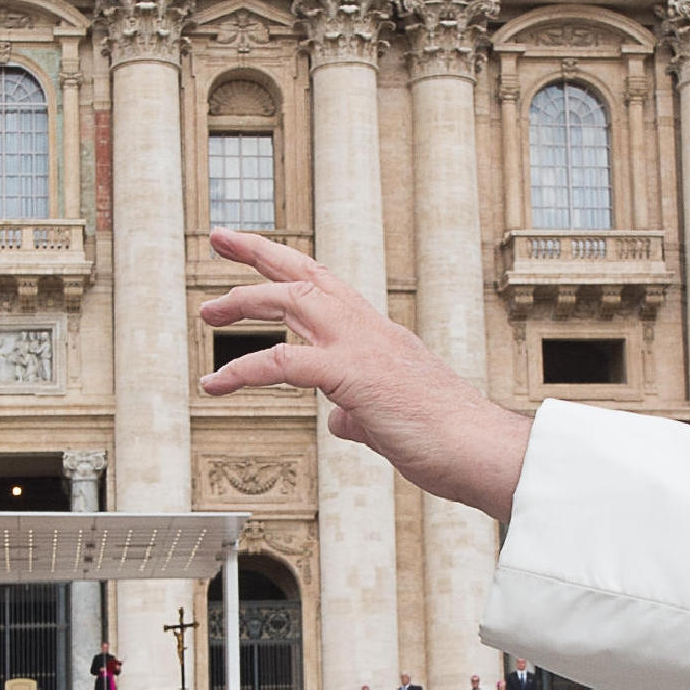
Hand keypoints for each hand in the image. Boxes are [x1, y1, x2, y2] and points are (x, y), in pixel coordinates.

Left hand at [195, 230, 534, 520]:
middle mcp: (368, 330)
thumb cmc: (445, 440)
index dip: (285, 264)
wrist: (482, 451)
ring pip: (293, 302)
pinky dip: (243, 369)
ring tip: (207, 312)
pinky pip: (285, 362)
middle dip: (258, 252)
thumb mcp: (388, 420)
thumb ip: (357, 412)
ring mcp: (363, 348)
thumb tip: (337, 418)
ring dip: (244, 301)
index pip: (325, 285)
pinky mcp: (355, 377)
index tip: (250, 249)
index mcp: (376, 335)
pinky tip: (214, 384)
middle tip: (218, 238)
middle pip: (306, 275)